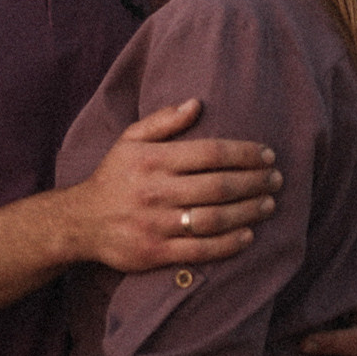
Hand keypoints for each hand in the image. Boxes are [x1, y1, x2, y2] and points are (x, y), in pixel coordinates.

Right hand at [63, 99, 280, 272]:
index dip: (244, 153)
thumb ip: (162, 121)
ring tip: (269, 204)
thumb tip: (197, 103)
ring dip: (248, 211)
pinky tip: (248, 235)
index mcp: (153, 159)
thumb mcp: (129, 140)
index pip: (210, 152)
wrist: (80, 222)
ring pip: (215, 218)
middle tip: (276, 179)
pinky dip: (229, 243)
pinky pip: (201, 250)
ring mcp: (157, 223)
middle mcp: (156, 190)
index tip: (267, 155)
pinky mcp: (156, 252)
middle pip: (219, 185)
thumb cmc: (113, 177)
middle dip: (254, 181)